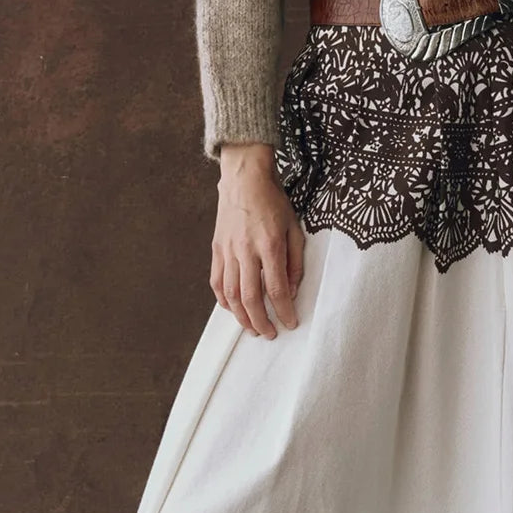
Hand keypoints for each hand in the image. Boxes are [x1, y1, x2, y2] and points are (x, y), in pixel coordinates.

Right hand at [211, 143, 304, 338]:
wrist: (244, 178)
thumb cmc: (273, 202)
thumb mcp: (294, 229)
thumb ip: (295, 262)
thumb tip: (290, 292)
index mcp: (269, 245)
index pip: (276, 288)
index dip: (284, 311)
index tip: (290, 323)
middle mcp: (246, 250)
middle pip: (250, 297)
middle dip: (260, 321)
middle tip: (270, 334)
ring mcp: (228, 250)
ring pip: (231, 294)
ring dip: (241, 317)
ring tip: (252, 328)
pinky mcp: (217, 249)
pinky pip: (217, 281)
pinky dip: (224, 300)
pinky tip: (233, 309)